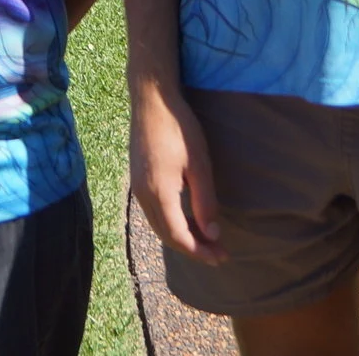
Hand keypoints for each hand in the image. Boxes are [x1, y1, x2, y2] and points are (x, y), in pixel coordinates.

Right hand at [130, 82, 226, 263]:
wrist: (151, 100)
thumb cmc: (179, 128)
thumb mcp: (199, 165)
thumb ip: (205, 202)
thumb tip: (212, 234)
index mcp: (159, 193)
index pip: (178, 236)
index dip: (199, 251)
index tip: (221, 258)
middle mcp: (143, 195)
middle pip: (166, 235)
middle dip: (192, 248)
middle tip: (219, 254)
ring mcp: (137, 186)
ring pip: (158, 225)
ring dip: (181, 236)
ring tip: (206, 240)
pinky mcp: (137, 178)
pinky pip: (153, 212)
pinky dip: (171, 223)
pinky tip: (186, 219)